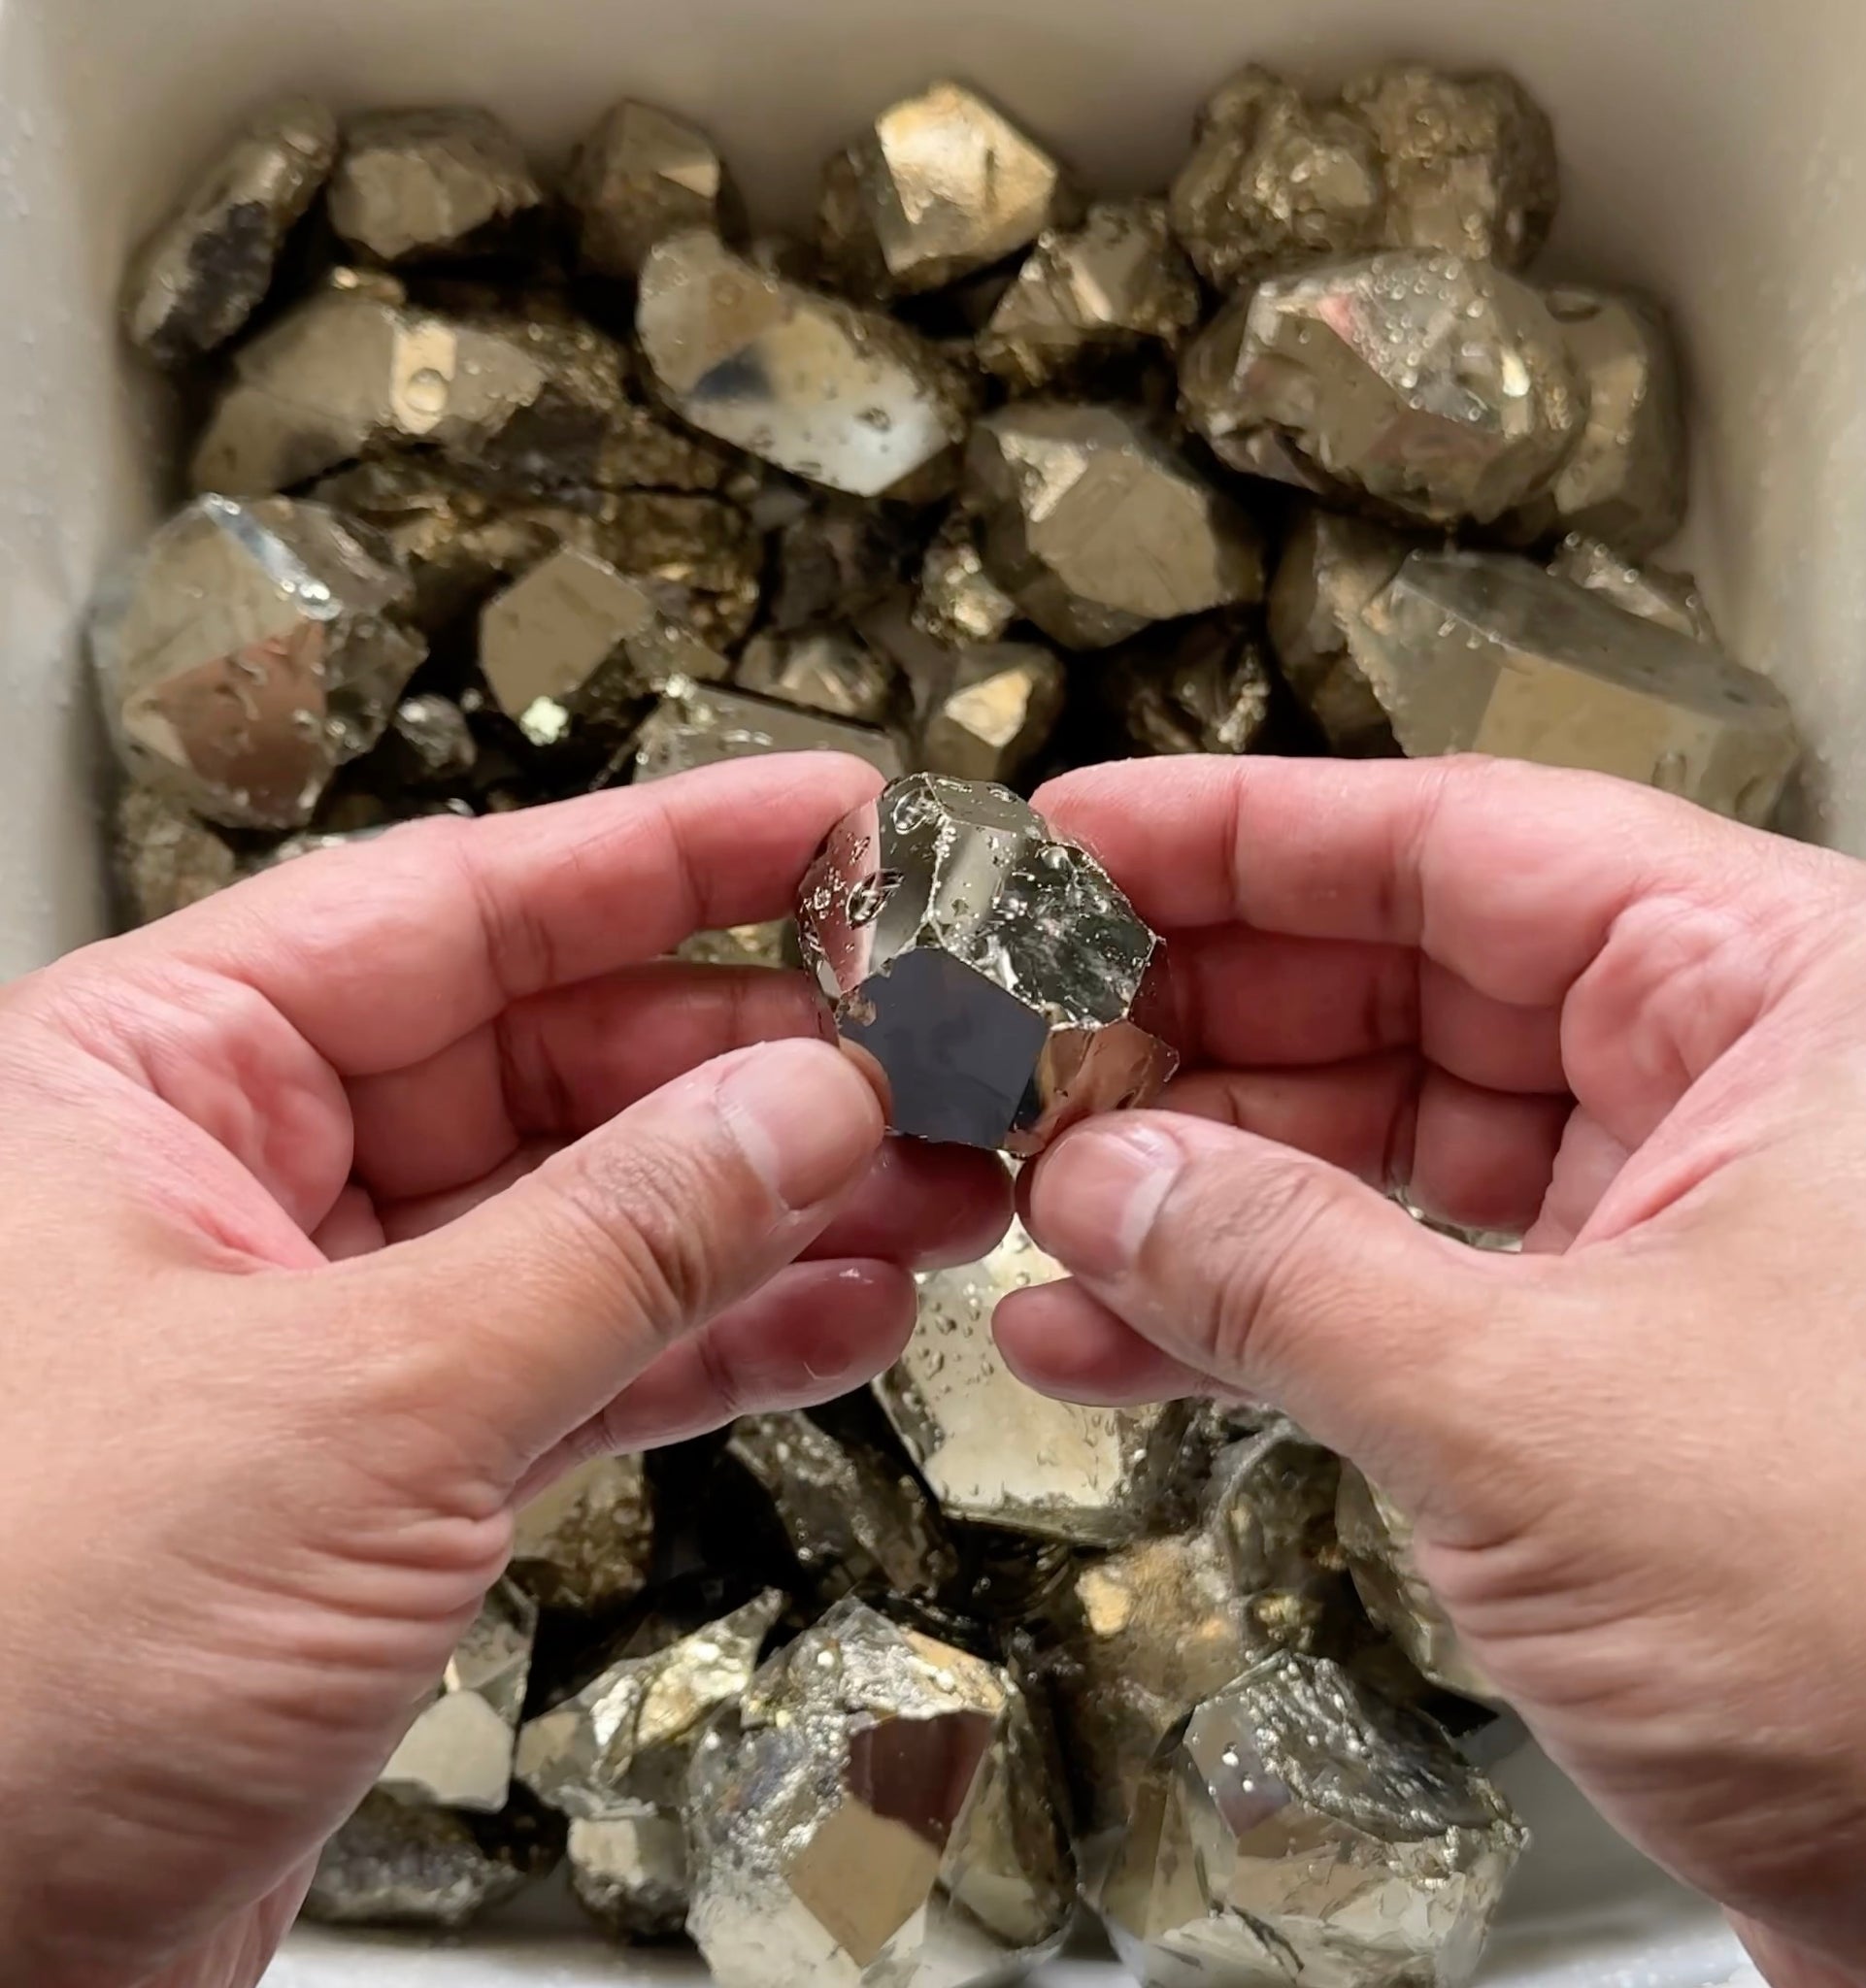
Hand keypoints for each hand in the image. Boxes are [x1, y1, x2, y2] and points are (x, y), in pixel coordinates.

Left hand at [0, 756, 1006, 1987]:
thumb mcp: (357, 1407)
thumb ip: (613, 1245)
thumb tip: (801, 1109)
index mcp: (150, 1078)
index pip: (459, 904)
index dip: (672, 856)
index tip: (832, 823)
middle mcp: (227, 1181)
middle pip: (550, 1059)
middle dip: (758, 1064)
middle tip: (930, 1048)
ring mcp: (315, 1330)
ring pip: (588, 1219)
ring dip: (771, 1207)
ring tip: (940, 1184)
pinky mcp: (375, 1474)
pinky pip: (580, 1362)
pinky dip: (714, 1343)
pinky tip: (844, 1316)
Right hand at [1001, 755, 1865, 1987]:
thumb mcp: (1540, 1411)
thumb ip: (1280, 1268)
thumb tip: (1102, 1179)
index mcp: (1798, 990)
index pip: (1465, 842)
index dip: (1240, 837)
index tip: (1080, 842)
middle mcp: (1755, 1084)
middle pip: (1409, 983)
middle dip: (1196, 1032)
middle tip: (1026, 1044)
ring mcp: (1695, 1230)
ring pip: (1395, 1146)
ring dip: (1206, 1189)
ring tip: (1040, 1203)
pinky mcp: (1642, 1372)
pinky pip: (1416, 1289)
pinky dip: (1268, 1312)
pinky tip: (1118, 1335)